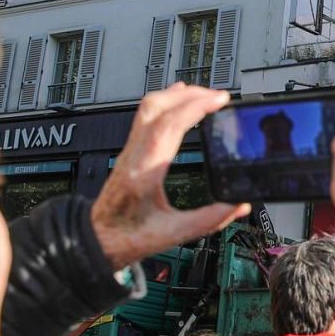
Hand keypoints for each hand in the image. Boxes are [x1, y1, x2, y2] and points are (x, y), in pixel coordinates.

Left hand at [92, 83, 250, 269]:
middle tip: (218, 96)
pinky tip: (179, 98)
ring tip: (204, 95)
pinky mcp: (129, 151)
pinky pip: (145, 116)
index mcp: (144, 174)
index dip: (196, 107)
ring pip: (148, 107)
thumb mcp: (172, 235)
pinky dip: (166, 101)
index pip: (168, 126)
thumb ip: (209, 220)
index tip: (219, 100)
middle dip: (191, 95)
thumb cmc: (127, 238)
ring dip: (177, 96)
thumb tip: (239, 205)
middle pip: (157, 108)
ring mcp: (129, 151)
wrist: (96, 240)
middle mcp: (133, 156)